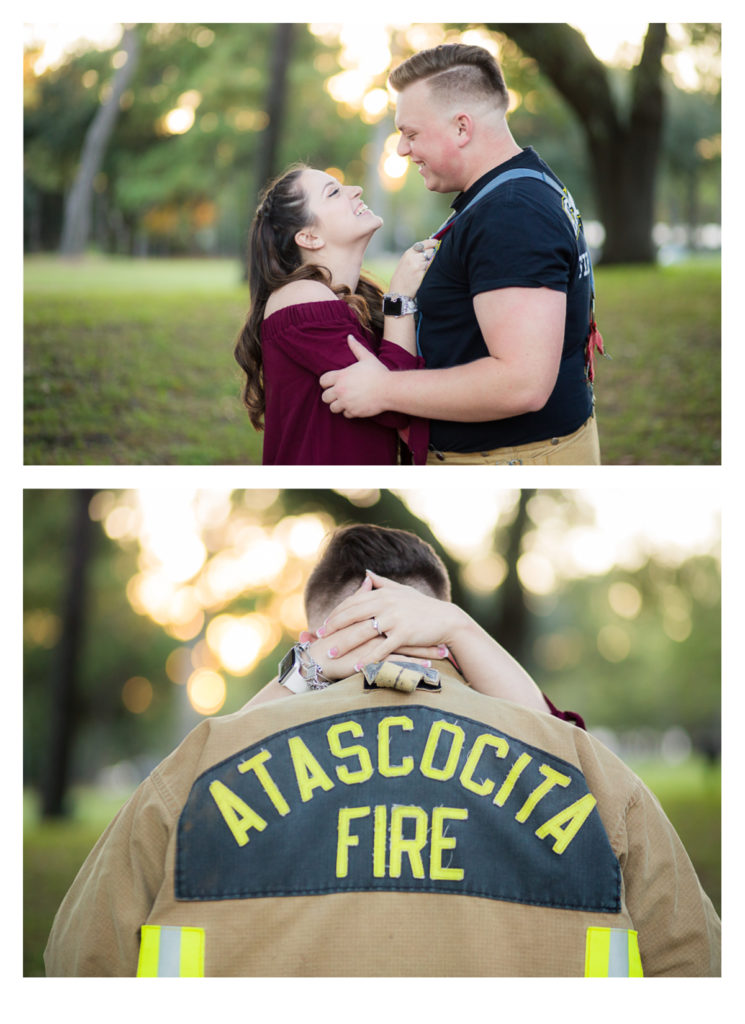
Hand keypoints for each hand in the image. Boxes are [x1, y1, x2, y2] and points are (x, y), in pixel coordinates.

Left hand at [300, 577, 440, 678]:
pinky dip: (368, 658)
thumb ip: (382, 583)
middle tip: (319, 638)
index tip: (324, 624)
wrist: (447, 619)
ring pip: (363, 632)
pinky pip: (381, 648)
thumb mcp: (402, 590)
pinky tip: (357, 666)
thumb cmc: (423, 606)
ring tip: (330, 654)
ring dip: (344, 644)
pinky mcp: (403, 634)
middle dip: (334, 627)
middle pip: (352, 615)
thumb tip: (366, 573)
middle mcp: (386, 604)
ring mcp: (395, 619)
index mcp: (383, 594)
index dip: (336, 613)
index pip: (353, 602)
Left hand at [320, 336, 388, 416]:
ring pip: (332, 408)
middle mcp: (341, 390)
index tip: (332, 383)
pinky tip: (355, 406)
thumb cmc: (378, 372)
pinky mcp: (354, 412)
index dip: (326, 383)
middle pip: (324, 397)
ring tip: (345, 401)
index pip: (322, 381)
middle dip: (330, 396)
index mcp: (341, 376)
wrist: (389, 389)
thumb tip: (350, 336)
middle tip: (338, 394)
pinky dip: (349, 412)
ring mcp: (346, 402)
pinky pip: (345, 415)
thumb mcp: (367, 357)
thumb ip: (356, 347)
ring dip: (338, 405)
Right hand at [389, 239, 437, 296]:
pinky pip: (431, 270)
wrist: (398, 292)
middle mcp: (413, 258)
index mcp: (408, 253)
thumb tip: (430, 248)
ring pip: (432, 261)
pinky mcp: (423, 275)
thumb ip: (415, 254)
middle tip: (432, 260)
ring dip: (432, 264)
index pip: (424, 244)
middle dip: (433, 254)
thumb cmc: (402, 277)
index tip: (437, 243)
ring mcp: (418, 267)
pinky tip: (427, 276)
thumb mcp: (405, 262)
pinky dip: (431, 272)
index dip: (432, 242)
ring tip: (425, 270)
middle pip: (430, 251)